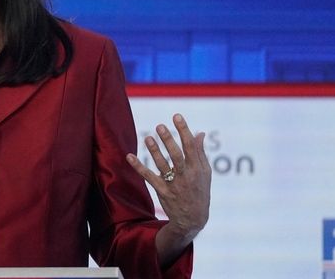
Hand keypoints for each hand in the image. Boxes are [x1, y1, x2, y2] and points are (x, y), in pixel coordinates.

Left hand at [127, 113, 210, 238]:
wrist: (193, 219)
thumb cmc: (200, 191)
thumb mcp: (205, 173)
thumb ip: (200, 153)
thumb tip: (200, 132)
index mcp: (197, 169)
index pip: (190, 147)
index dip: (184, 131)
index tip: (176, 116)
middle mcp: (186, 176)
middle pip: (176, 156)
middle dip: (169, 141)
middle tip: (160, 126)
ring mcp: (173, 184)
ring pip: (162, 165)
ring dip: (154, 152)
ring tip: (148, 138)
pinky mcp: (162, 191)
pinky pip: (148, 177)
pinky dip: (138, 167)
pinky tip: (129, 156)